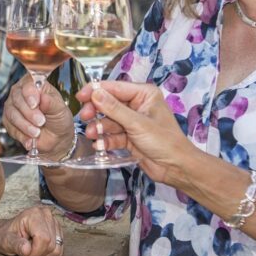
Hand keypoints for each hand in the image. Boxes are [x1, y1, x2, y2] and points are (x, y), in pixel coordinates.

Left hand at [0, 205, 64, 255]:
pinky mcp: (57, 229)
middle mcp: (46, 214)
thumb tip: (26, 249)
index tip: (24, 255)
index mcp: (34, 214)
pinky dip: (48, 254)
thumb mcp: (6, 241)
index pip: (43, 238)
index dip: (35, 252)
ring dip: (43, 255)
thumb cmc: (5, 236)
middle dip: (38, 254)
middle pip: (51, 244)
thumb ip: (16, 245)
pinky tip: (38, 249)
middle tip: (26, 253)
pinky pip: (59, 249)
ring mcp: (53, 221)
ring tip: (31, 250)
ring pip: (56, 248)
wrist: (6, 233)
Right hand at [2, 75, 74, 158]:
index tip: (35, 104)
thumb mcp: (60, 110)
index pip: (28, 83)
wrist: (56, 139)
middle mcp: (21, 92)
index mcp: (35, 84)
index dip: (30, 94)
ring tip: (37, 133)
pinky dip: (21, 135)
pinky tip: (30, 139)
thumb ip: (51, 103)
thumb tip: (43, 98)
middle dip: (29, 113)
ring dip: (25, 125)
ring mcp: (12, 106)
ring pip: (12, 113)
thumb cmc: (58, 119)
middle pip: (17, 98)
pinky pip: (10, 126)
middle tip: (41, 122)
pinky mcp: (8, 120)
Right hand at [78, 80, 192, 184]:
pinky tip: (100, 146)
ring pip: (108, 121)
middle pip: (109, 104)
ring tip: (92, 135)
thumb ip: (114, 108)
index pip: (115, 87)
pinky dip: (105, 140)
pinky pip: (112, 135)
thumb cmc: (164, 141)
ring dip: (99, 128)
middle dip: (96, 111)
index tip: (80, 96)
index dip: (96, 91)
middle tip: (84, 118)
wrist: (176, 168)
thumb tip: (95, 93)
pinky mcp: (129, 137)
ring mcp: (132, 122)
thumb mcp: (137, 123)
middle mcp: (137, 105)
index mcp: (144, 94)